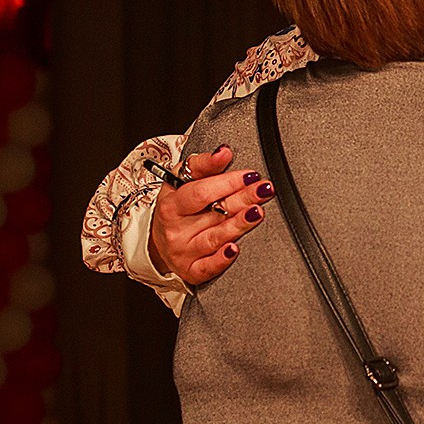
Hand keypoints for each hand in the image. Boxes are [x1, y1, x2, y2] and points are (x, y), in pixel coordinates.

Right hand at [148, 144, 275, 283]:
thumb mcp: (181, 181)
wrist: (159, 243)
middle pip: (214, 212)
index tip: (250, 174)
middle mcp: (175, 229)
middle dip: (243, 198)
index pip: (201, 191)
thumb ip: (203, 165)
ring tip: (257, 212)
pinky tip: (234, 249)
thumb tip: (224, 152)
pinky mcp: (191, 271)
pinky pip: (207, 267)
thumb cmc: (178, 207)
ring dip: (238, 224)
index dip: (227, 182)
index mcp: (172, 203)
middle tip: (265, 189)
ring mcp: (183, 251)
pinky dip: (221, 260)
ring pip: (215, 237)